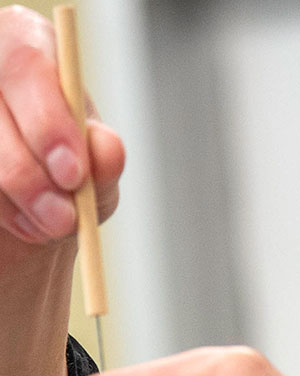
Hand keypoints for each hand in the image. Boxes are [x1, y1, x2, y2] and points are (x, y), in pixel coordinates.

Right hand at [0, 4, 123, 246]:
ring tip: (53, 223)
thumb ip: (105, 161)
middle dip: (28, 173)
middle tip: (64, 218)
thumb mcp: (97, 173)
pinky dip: (0, 213)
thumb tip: (106, 147)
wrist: (37, 210)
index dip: (48, 121)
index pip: (26, 61)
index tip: (73, 174)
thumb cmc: (68, 178)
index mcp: (27, 46)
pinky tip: (22, 220)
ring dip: (18, 201)